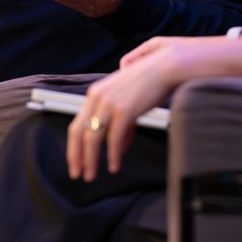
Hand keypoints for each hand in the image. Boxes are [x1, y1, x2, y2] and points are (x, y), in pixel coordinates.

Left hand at [66, 36, 184, 180]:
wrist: (167, 66)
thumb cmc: (152, 80)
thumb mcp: (130, 100)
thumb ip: (121, 123)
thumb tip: (118, 146)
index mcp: (96, 92)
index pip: (77, 123)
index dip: (74, 145)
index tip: (76, 161)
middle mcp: (98, 97)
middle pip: (78, 132)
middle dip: (76, 156)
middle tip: (78, 173)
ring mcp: (109, 103)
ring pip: (92, 138)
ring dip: (91, 160)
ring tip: (92, 175)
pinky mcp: (123, 110)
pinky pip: (113, 140)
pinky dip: (112, 156)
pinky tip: (114, 167)